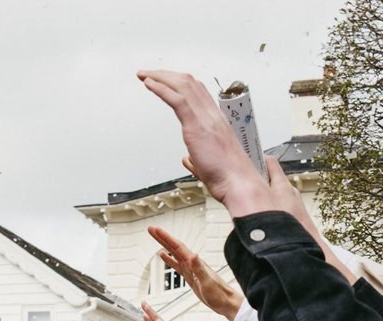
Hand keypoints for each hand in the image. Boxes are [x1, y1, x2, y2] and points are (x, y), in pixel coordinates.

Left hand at [138, 70, 277, 216]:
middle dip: (166, 75)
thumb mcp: (207, 166)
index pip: (197, 92)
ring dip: (160, 77)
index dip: (179, 83)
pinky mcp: (197, 125)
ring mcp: (205, 117)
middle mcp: (211, 114)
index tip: (164, 81)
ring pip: (182, 85)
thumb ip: (196, 160)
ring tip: (144, 75)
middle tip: (148, 73)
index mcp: (215, 120)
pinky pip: (177, 99)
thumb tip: (187, 160)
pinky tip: (149, 85)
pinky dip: (161, 89)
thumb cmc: (227, 177)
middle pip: (188, 83)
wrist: (238, 183)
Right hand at [146, 225, 240, 319]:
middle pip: (174, 246)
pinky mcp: (190, 276)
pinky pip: (176, 265)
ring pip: (174, 253)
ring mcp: (190, 269)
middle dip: (162, 237)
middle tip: (150, 229)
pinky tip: (163, 256)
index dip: (165, 237)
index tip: (155, 229)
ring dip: (164, 245)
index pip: (177, 246)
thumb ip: (200, 268)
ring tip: (155, 237)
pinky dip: (169, 259)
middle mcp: (191, 262)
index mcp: (194, 262)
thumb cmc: (219, 293)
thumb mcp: (207, 282)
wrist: (225, 301)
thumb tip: (193, 255)